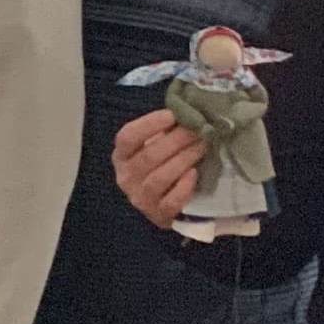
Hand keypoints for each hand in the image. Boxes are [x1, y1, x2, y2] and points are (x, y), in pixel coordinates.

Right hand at [112, 110, 202, 229]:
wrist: (163, 202)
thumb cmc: (161, 163)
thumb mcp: (155, 144)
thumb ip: (165, 129)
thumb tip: (188, 109)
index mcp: (122, 155)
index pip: (127, 137)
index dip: (149, 124)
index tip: (172, 115)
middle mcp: (126, 177)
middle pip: (149, 156)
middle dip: (177, 140)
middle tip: (199, 129)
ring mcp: (140, 198)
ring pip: (160, 177)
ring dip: (184, 159)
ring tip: (202, 147)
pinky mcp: (158, 215)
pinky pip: (170, 202)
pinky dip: (183, 187)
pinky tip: (195, 174)